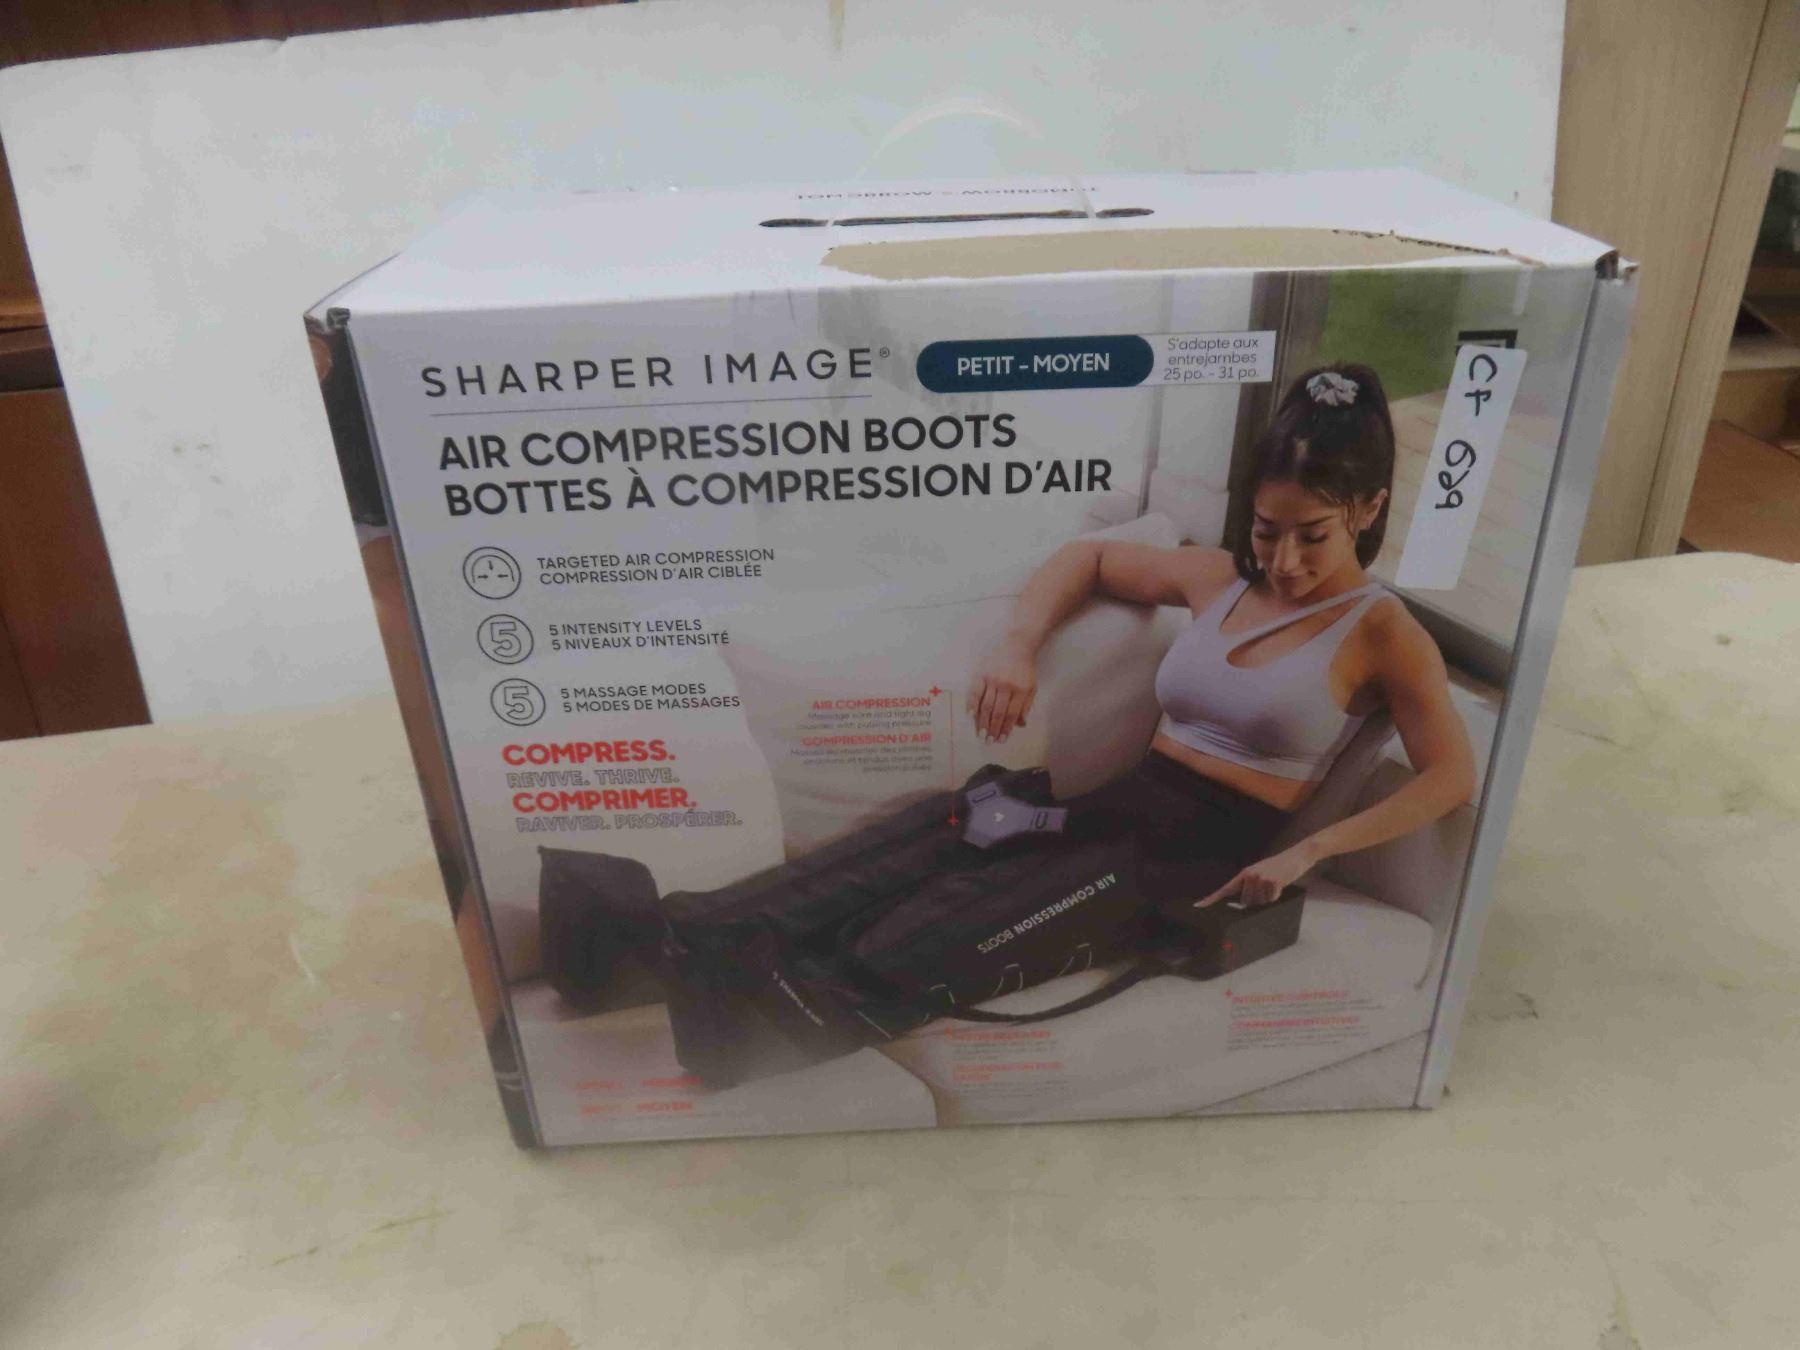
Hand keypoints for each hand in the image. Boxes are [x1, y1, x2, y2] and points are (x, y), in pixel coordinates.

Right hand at [967, 634, 1037, 743]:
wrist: (1017, 645)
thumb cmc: (1024, 669)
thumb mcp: (1031, 687)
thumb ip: (1026, 706)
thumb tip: (1020, 725)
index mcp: (1020, 690)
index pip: (1011, 714)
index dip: (1006, 729)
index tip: (1001, 739)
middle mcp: (1006, 686)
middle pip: (998, 712)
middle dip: (993, 729)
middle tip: (988, 741)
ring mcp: (993, 680)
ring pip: (986, 705)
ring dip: (982, 721)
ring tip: (980, 734)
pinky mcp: (982, 674)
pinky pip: (975, 691)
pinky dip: (972, 704)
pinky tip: (970, 715)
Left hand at [1197, 842, 1316, 908]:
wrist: (1297, 855)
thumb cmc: (1278, 868)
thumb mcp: (1260, 873)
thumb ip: (1249, 886)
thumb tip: (1243, 904)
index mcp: (1244, 874)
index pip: (1225, 889)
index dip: (1211, 899)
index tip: (1199, 906)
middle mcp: (1250, 875)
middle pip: (1246, 903)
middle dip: (1257, 900)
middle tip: (1267, 887)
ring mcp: (1261, 878)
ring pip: (1260, 903)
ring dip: (1268, 898)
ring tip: (1274, 884)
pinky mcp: (1273, 882)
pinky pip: (1272, 899)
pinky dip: (1277, 896)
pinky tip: (1280, 885)